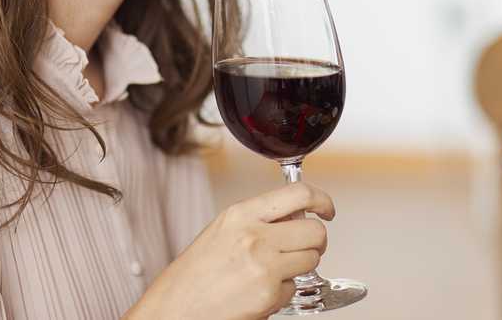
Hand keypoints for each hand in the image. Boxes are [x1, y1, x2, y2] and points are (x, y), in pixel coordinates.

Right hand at [124, 180, 334, 319]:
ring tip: (275, 270)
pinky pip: (294, 288)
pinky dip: (283, 291)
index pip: (299, 194)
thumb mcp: (223, 230)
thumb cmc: (194, 274)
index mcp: (241, 214)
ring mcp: (264, 266)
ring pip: (312, 259)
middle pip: (315, 231)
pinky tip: (260, 290)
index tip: (326, 209)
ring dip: (301, 265)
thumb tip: (296, 214)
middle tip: (305, 245)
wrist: (176, 308)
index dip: (322, 200)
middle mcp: (255, 236)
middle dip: (317, 240)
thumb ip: (259, 218)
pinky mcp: (269, 295)